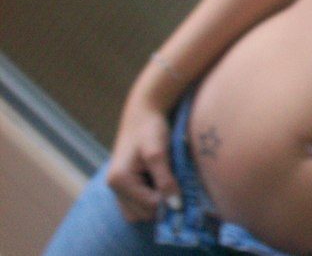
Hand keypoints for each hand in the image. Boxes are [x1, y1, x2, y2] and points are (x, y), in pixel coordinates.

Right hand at [105, 95, 181, 221]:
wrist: (143, 112)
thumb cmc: (151, 129)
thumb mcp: (159, 153)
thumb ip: (165, 180)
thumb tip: (175, 206)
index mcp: (120, 180)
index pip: (149, 207)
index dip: (169, 201)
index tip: (183, 189)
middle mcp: (114, 187)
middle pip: (143, 214)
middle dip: (162, 203)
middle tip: (175, 183)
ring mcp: (117, 188)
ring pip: (140, 212)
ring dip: (156, 203)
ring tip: (166, 181)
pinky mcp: (124, 186)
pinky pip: (137, 205)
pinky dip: (150, 200)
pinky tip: (159, 182)